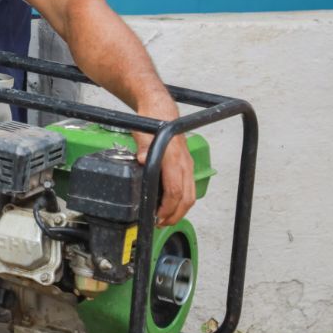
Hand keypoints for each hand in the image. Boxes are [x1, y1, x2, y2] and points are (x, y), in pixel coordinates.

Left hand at [131, 102, 194, 226]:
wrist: (162, 109)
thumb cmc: (152, 121)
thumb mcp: (142, 134)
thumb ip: (143, 148)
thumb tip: (143, 160)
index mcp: (173, 158)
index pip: (174, 191)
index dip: (167, 208)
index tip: (157, 216)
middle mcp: (183, 162)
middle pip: (186, 198)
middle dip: (175, 215)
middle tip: (160, 223)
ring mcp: (187, 164)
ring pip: (190, 194)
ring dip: (180, 210)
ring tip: (166, 218)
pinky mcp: (186, 164)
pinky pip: (189, 186)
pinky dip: (182, 199)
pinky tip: (171, 204)